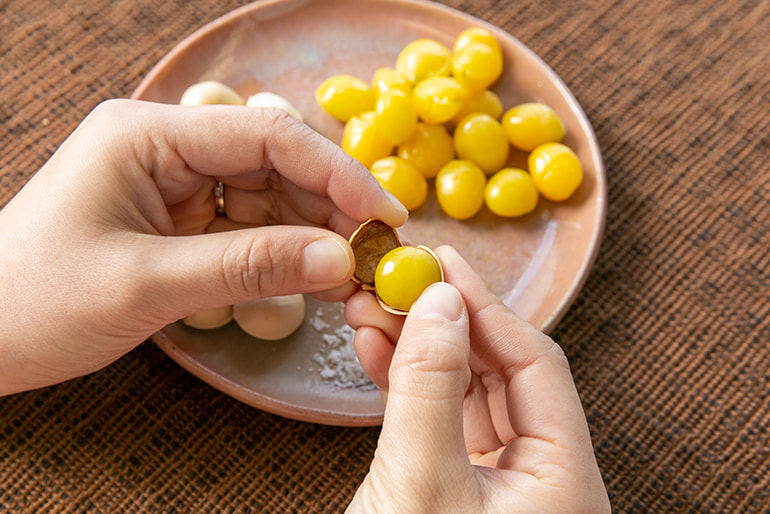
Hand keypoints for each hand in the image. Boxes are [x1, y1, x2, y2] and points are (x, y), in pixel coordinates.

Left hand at [0, 99, 406, 394]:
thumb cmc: (35, 300)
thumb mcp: (147, 283)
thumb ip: (249, 266)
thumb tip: (339, 260)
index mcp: (148, 135)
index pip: (265, 137)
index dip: (335, 173)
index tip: (383, 217)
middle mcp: (168, 149)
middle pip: (275, 164)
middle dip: (328, 210)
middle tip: (371, 258)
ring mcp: (176, 186)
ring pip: (270, 198)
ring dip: (312, 236)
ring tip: (346, 279)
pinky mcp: (181, 222)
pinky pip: (250, 229)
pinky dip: (284, 255)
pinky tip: (312, 281)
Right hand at [344, 246, 609, 512]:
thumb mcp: (422, 479)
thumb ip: (431, 387)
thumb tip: (439, 301)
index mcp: (563, 478)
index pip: (536, 363)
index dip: (486, 307)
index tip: (442, 263)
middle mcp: (539, 475)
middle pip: (499, 371)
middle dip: (442, 323)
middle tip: (401, 280)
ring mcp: (496, 480)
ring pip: (463, 391)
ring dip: (417, 349)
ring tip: (374, 308)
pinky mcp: (455, 487)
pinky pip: (437, 418)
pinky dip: (406, 384)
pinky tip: (375, 347)